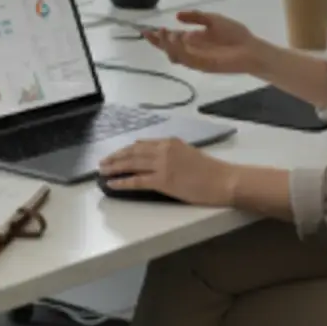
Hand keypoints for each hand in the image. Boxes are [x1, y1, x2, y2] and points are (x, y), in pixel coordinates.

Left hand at [98, 138, 236, 206]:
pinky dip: (122, 181)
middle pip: (132, 152)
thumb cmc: (209, 170)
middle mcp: (163, 149)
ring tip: (102, 171)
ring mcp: (162, 164)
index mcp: (169, 142)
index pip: (141, 144)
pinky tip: (112, 183)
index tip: (116, 154)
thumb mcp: (187, 153)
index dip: (126, 150)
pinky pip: (137, 180)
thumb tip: (153, 157)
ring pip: (131, 164)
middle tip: (102, 162)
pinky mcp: (163, 180)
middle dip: (115, 157)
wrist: (223, 180)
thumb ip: (170, 153)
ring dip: (114, 167)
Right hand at [143, 9, 262, 74]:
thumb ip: (196, 16)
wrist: (251, 49)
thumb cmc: (235, 34)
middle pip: (170, 49)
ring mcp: (197, 59)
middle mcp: (192, 50)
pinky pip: (187, 60)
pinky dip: (180, 51)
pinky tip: (176, 41)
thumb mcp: (213, 19)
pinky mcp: (203, 66)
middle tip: (153, 32)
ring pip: (176, 55)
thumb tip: (177, 16)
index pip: (172, 39)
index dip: (159, 35)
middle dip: (159, 42)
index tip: (148, 30)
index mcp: (193, 40)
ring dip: (167, 45)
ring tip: (163, 33)